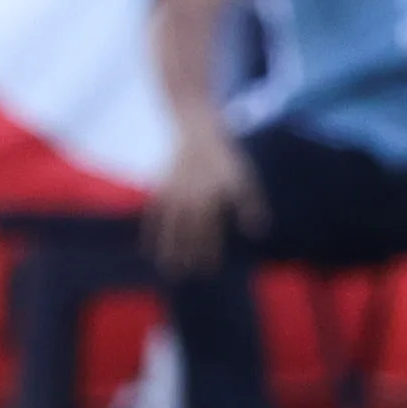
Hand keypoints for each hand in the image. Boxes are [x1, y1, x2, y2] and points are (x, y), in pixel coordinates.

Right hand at [142, 123, 265, 277]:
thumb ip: (250, 206)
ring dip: (167, 249)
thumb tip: (257, 233)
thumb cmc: (225, 156)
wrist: (196, 130)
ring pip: (169, 227)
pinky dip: (151, 233)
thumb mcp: (244, 179)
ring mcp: (172, 194)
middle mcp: (189, 199)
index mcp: (211, 197)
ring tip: (166, 269)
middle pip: (187, 233)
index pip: (209, 232)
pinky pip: (154, 215)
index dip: (208, 251)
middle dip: (187, 256)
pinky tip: (149, 248)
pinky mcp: (161, 189)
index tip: (208, 270)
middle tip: (185, 277)